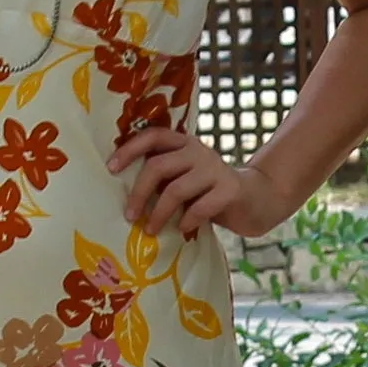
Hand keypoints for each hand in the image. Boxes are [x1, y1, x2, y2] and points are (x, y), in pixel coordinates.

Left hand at [106, 124, 289, 241]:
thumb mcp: (185, 179)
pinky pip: (200, 207)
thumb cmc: (210, 192)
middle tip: (130, 215)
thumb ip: (164, 179)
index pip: (153, 136)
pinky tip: (182, 229)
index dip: (130, 149)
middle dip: (139, 192)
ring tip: (151, 230)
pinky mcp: (229, 189)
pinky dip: (186, 221)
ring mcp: (215, 169)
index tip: (110, 168)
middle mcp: (197, 151)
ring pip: (176, 190)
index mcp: (183, 144)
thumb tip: (126, 196)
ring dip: (159, 213)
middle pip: (158, 166)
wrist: (257, 199)